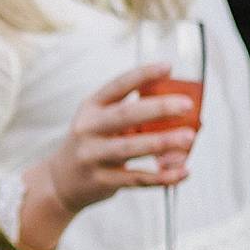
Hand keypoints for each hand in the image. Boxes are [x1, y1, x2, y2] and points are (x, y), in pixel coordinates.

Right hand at [27, 62, 199, 236]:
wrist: (60, 182)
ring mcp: (92, 156)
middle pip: (125, 115)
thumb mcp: (98, 121)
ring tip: (189, 137)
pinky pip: (137, 179)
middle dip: (159, 108)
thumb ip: (127, 113)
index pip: (118, 85)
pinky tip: (182, 172)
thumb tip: (175, 107)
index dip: (143, 75)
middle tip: (187, 105)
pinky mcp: (101, 181)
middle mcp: (88, 129)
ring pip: (131, 148)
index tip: (168, 67)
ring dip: (162, 142)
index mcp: (91, 107)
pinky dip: (162, 177)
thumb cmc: (92, 145)